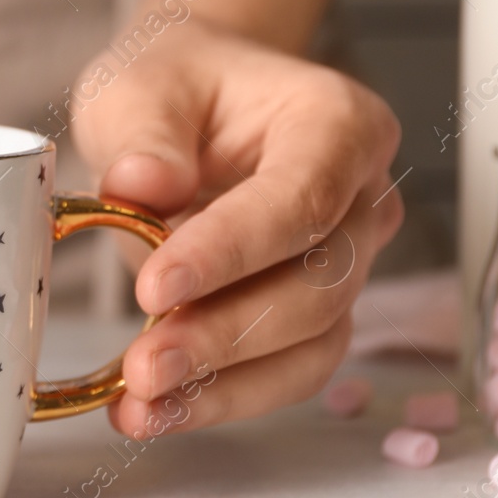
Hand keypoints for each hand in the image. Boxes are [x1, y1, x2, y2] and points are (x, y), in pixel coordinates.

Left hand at [70, 19, 402, 436]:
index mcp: (336, 123)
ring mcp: (346, 261)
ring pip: (310, 343)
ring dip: (224, 383)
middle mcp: (360, 198)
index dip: (230, 252)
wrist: (187, 104)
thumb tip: (143, 183)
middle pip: (315, 286)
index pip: (298, 200)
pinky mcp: (312, 313)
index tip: (155, 288)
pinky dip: (220, 398)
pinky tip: (152, 412)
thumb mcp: (137, 86)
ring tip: (141, 403)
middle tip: (143, 364)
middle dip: (224, 334)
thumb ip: (142, 132)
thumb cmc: (173, 85)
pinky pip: (285, 370)